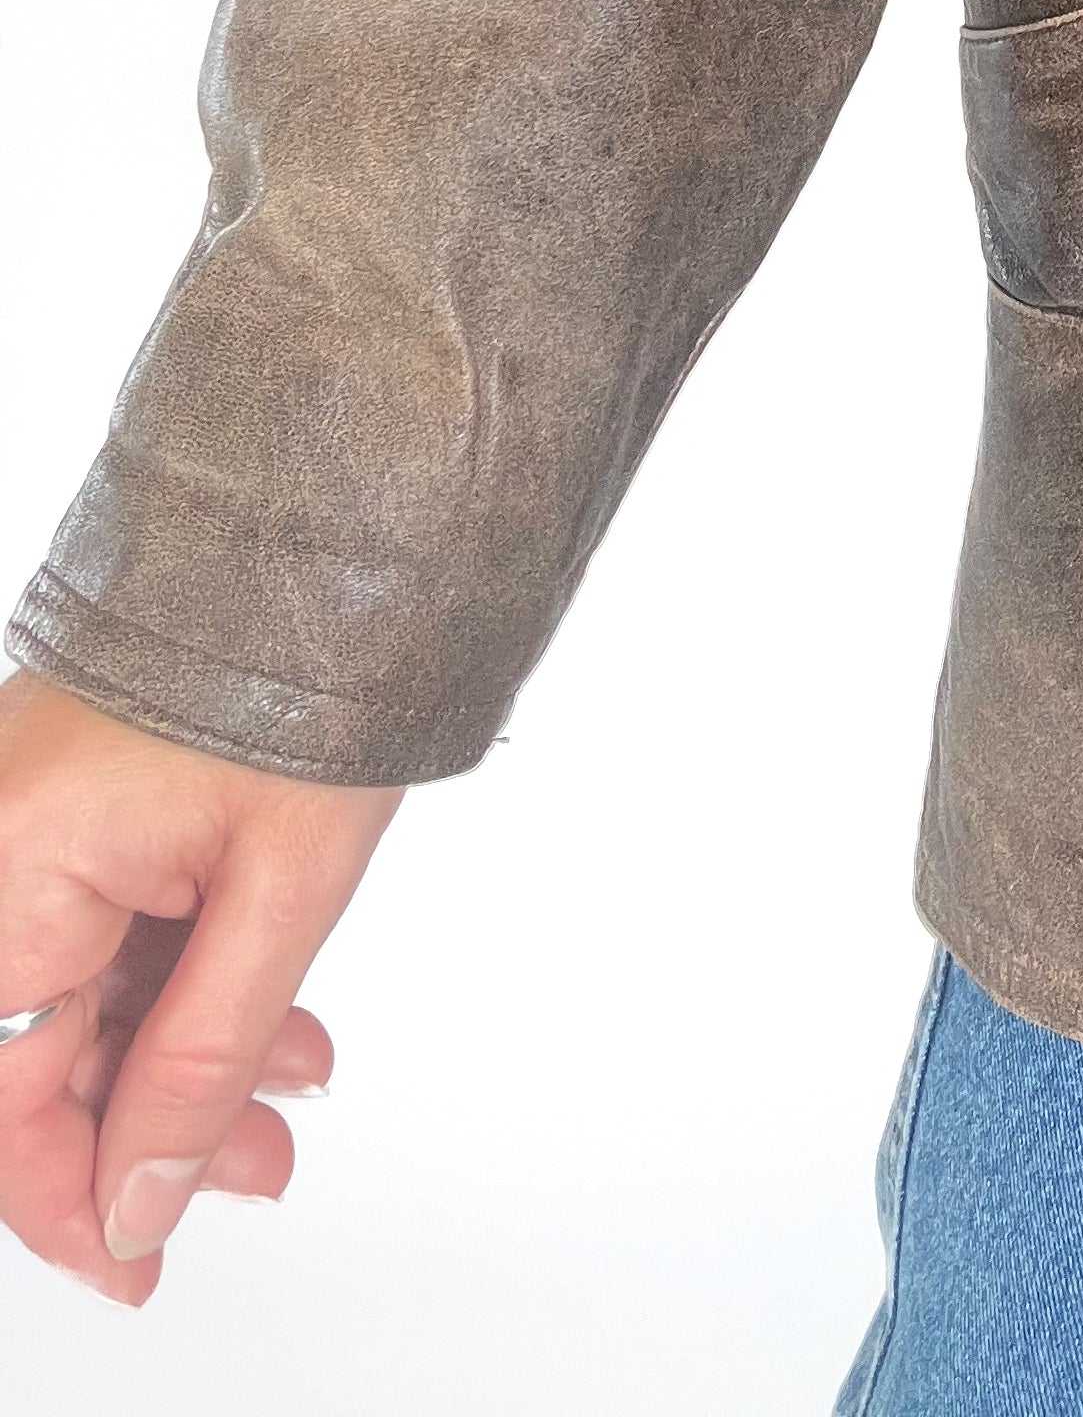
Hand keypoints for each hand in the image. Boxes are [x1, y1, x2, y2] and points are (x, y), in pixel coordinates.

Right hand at [0, 670, 401, 1303]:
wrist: (342, 524)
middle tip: (262, 1167)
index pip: (3, 1104)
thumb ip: (200, 1062)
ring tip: (296, 1081)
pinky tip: (272, 1012)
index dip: (68, 1198)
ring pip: (81, 991)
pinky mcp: (74, 797)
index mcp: (13, 872)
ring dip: (184, 1052)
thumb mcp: (280, 892)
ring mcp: (31, 818)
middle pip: (36, 1051)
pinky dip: (181, 975)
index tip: (135, 1262)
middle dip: (153, 1124)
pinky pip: (103, 922)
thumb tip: (133, 1204)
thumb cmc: (309, 668)